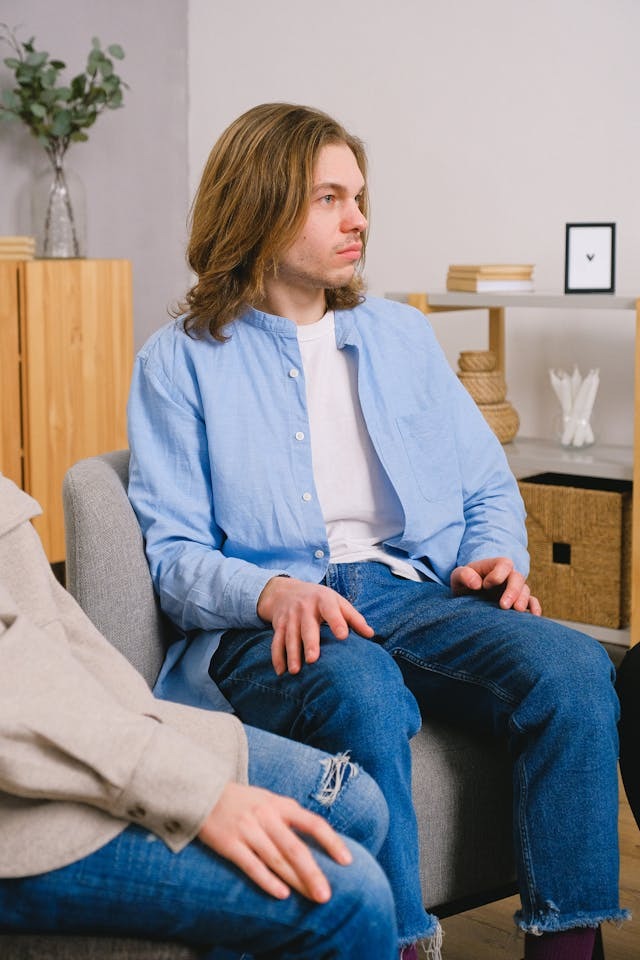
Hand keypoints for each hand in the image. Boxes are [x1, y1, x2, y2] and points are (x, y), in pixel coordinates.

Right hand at [197, 781, 352, 901]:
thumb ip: (290, 817)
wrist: (204, 792)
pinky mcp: (230, 843)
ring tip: (311, 897)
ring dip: (295, 881)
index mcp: (281, 805)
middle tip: (326, 895)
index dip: (331, 842)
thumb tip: (317, 839)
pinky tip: (281, 894)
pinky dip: (267, 881)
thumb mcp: (270, 800)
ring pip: (276, 860)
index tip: (347, 861)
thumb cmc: (244, 801)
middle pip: (295, 848)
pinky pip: (251, 865)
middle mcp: (266, 816)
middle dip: (313, 873)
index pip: (313, 823)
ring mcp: (248, 830)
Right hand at [257, 576, 373, 674]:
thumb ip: (354, 618)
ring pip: (289, 636)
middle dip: (309, 643)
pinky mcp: (279, 625)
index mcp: (323, 600)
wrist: (286, 591)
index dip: (337, 622)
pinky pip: (276, 642)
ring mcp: (290, 617)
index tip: (343, 636)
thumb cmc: (320, 601)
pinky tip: (280, 672)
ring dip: (291, 654)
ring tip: (295, 671)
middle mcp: (305, 607)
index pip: (331, 611)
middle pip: (307, 626)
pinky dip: (277, 657)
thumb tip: (370, 634)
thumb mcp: (337, 603)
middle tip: (313, 659)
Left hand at [451, 557, 541, 614]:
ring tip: (516, 611)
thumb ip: (463, 575)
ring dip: (522, 600)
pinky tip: (533, 616)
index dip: (498, 574)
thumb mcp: (457, 577)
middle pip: (517, 578)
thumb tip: (477, 583)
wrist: (467, 598)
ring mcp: (514, 589)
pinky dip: (534, 607)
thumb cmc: (463, 584)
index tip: (485, 585)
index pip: (504, 564)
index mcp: (494, 566)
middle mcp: (507, 577)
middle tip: (504, 605)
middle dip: (512, 591)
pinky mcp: (517, 602)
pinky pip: (531, 602)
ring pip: (525, 590)